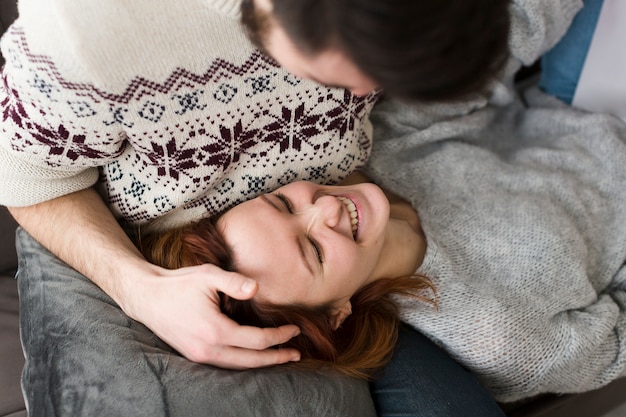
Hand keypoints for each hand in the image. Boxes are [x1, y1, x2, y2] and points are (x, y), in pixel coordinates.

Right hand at [124, 262, 300, 368]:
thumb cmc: (178, 283)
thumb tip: (257, 288)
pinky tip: (254, 355)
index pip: (257, 340)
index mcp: (215, 330)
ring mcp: (200, 356)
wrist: (146, 297)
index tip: (294, 329)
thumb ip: (234, 282)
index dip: (279, 337)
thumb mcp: (207, 275)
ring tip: (281, 358)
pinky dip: (244, 362)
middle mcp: (208, 349)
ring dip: (261, 363)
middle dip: (277, 358)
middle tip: (297, 354)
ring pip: (238, 367)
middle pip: (251, 361)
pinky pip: (225, 365)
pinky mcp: (194, 356)